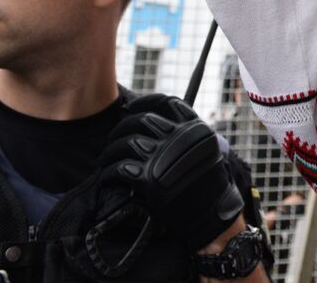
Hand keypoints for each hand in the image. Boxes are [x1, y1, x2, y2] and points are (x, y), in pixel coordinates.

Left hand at [100, 94, 244, 250]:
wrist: (211, 213)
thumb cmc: (208, 184)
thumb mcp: (206, 149)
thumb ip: (186, 136)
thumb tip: (157, 125)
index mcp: (193, 129)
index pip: (166, 103)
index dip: (145, 102)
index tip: (132, 107)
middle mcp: (178, 138)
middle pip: (140, 120)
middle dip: (122, 128)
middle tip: (114, 139)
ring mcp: (162, 157)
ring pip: (125, 143)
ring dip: (109, 152)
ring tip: (104, 161)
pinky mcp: (148, 180)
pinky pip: (118, 169)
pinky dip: (107, 174)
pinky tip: (106, 179)